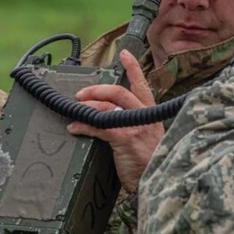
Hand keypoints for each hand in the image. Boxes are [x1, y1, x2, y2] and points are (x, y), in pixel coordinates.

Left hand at [67, 49, 163, 192]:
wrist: (159, 180)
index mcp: (151, 112)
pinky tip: (74, 127)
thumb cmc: (151, 161)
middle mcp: (144, 115)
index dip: (133, 67)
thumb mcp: (147, 136)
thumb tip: (108, 114)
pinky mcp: (125, 138)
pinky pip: (99, 126)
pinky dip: (84, 125)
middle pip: (119, 92)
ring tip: (76, 108)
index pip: (142, 84)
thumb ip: (133, 122)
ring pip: (107, 106)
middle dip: (98, 89)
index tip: (124, 53)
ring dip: (88, 106)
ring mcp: (135, 126)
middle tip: (82, 93)